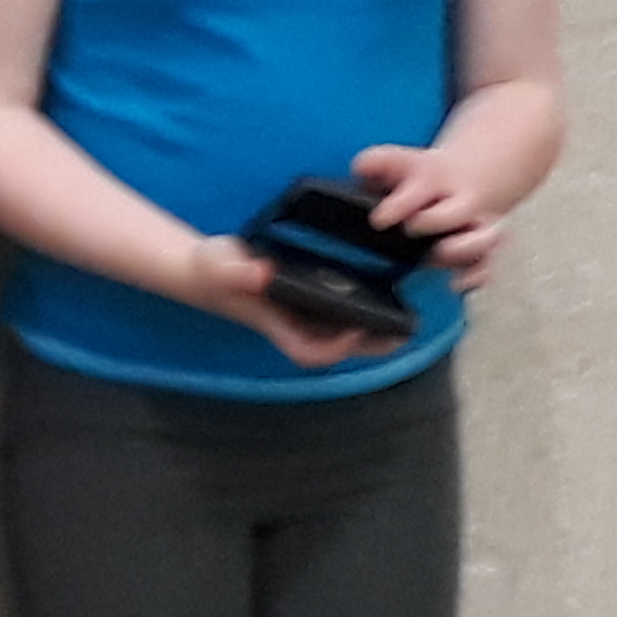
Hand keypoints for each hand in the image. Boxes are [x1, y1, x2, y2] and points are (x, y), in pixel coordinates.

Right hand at [175, 234, 403, 370]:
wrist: (209, 269)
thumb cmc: (213, 270)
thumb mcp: (220, 265)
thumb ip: (237, 271)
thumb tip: (260, 274)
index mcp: (277, 324)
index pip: (310, 351)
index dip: (335, 348)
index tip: (356, 330)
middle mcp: (294, 325)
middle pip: (339, 347)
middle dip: (372, 344)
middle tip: (405, 332)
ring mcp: (303, 316)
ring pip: (345, 331)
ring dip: (376, 328)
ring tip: (406, 316)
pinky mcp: (309, 301)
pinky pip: (342, 312)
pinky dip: (365, 306)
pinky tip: (386, 289)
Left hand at [351, 142, 509, 290]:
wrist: (469, 178)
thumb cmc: (424, 177)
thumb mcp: (398, 163)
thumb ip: (377, 164)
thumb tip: (363, 166)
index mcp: (435, 179)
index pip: (420, 186)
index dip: (401, 203)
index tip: (380, 220)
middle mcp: (459, 202)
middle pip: (456, 212)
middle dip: (434, 221)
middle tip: (413, 228)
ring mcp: (474, 226)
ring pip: (482, 238)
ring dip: (462, 249)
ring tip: (439, 253)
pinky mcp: (482, 250)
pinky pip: (486, 265)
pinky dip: (475, 276)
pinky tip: (458, 284)